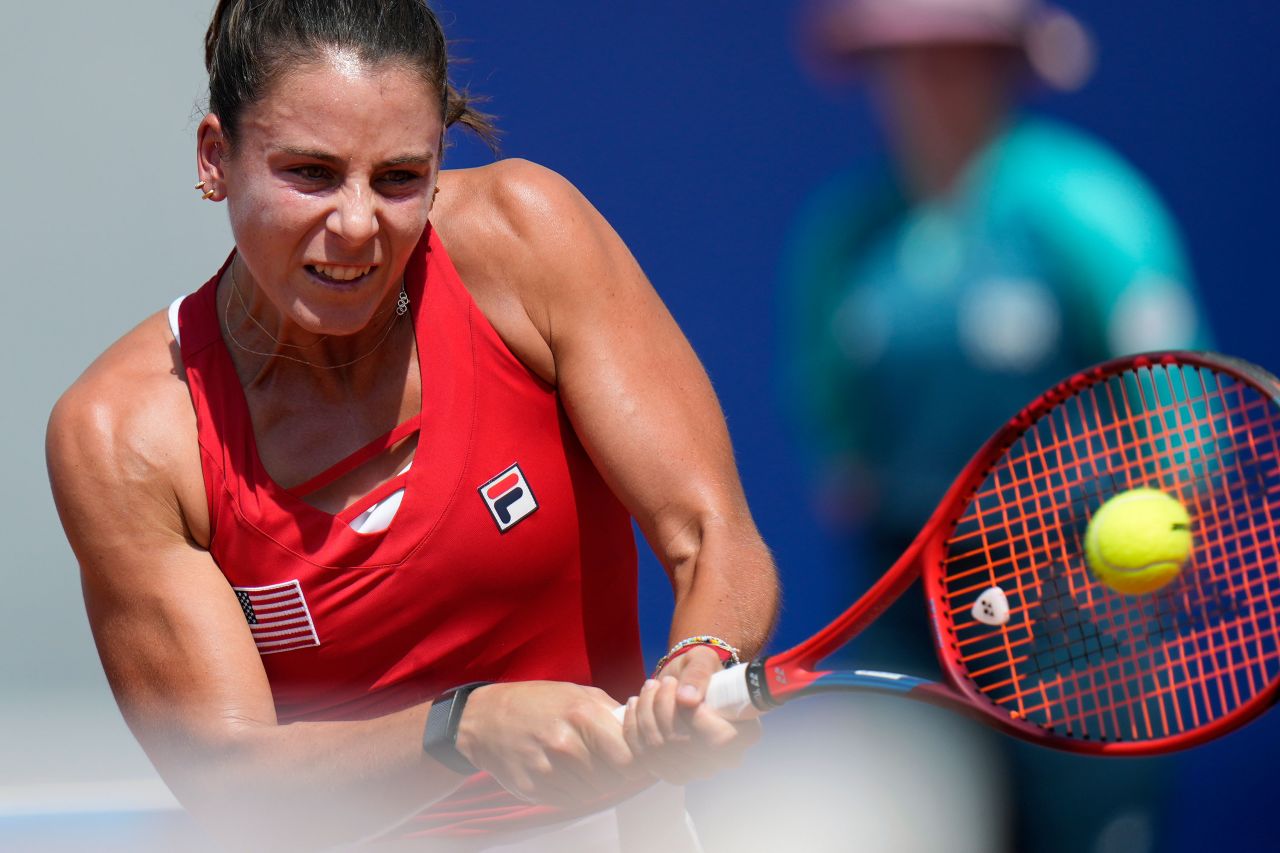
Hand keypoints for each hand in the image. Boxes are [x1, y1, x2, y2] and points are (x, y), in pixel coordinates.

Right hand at [454, 681, 651, 806]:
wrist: (485, 718)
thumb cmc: (539, 702)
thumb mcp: (578, 693)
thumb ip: (611, 712)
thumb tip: (642, 729)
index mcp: (582, 715)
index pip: (628, 758)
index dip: (635, 762)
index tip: (632, 758)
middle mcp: (564, 744)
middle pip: (612, 780)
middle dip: (616, 774)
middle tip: (608, 762)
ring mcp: (547, 769)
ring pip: (593, 794)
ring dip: (595, 784)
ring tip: (583, 765)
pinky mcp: (533, 789)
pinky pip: (570, 801)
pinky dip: (574, 791)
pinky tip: (564, 772)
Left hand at [622, 646, 761, 783]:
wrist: (684, 685)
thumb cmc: (700, 670)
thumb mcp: (703, 660)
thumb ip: (698, 674)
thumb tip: (687, 699)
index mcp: (746, 732)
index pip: (721, 739)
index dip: (696, 718)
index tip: (681, 693)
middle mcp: (727, 758)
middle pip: (685, 746)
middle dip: (663, 709)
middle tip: (660, 682)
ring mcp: (700, 770)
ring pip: (661, 752)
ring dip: (646, 714)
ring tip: (648, 687)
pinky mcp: (674, 773)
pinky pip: (645, 758)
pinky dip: (633, 728)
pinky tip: (635, 704)